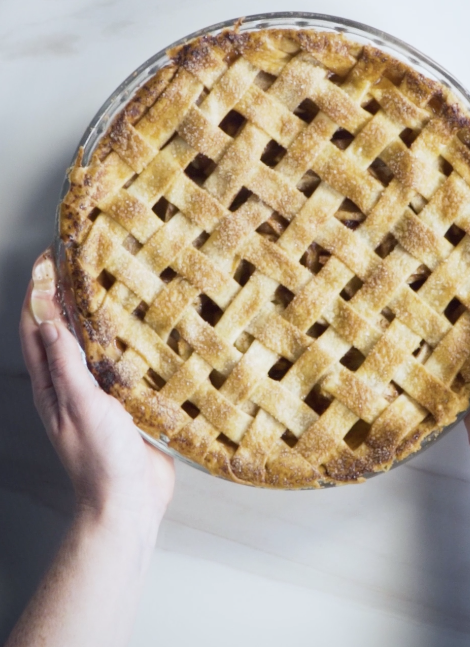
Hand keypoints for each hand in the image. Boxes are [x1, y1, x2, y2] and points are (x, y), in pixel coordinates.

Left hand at [20, 250, 174, 530]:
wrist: (131, 501)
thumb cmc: (101, 459)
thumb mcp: (81, 406)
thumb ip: (66, 364)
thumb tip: (48, 320)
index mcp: (51, 386)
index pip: (35, 328)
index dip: (36, 291)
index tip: (47, 258)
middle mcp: (72, 384)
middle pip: (62, 330)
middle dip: (66, 295)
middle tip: (83, 261)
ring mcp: (100, 392)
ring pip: (93, 343)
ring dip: (97, 314)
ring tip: (112, 283)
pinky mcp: (127, 400)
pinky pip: (123, 362)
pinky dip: (126, 340)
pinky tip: (144, 326)